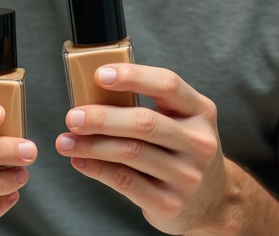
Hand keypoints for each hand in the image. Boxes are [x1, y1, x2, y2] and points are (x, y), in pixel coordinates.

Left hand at [54, 63, 231, 234]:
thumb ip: (148, 106)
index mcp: (200, 111)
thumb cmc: (182, 150)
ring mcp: (187, 175)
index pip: (168, 84)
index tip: (99, 75)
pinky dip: (97, 169)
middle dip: (102, 118)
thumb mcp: (180, 122)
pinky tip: (80, 161)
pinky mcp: (170, 203)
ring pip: (131, 152)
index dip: (132, 77)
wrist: (213, 201)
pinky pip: (126, 181)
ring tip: (65, 141)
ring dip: (91, 145)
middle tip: (72, 117)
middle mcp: (199, 142)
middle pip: (144, 122)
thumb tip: (89, 95)